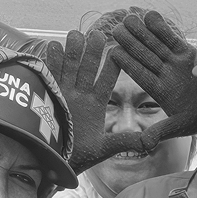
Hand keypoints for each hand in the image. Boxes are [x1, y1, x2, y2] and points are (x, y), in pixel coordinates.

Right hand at [40, 31, 155, 171]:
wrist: (55, 163)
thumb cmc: (80, 157)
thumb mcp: (104, 149)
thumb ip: (124, 141)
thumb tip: (149, 141)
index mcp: (96, 105)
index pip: (106, 83)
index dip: (111, 69)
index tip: (119, 53)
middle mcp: (80, 95)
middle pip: (87, 70)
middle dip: (92, 53)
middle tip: (98, 34)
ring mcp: (63, 93)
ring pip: (69, 68)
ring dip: (72, 52)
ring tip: (76, 34)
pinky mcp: (47, 96)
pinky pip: (50, 76)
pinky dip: (51, 62)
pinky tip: (55, 46)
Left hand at [112, 11, 196, 145]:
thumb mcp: (182, 126)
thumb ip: (161, 131)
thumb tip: (143, 144)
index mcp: (161, 91)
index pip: (141, 75)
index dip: (128, 64)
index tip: (114, 53)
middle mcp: (166, 75)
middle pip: (145, 56)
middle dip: (131, 43)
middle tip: (116, 29)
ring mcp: (176, 63)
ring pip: (155, 45)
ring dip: (142, 32)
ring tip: (128, 18)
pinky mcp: (188, 53)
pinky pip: (172, 38)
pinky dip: (162, 28)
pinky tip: (149, 16)